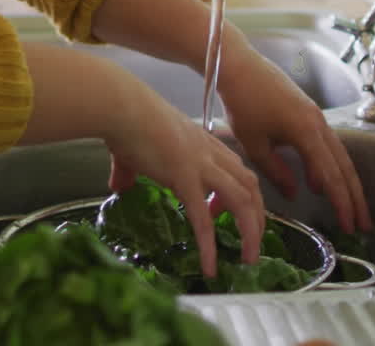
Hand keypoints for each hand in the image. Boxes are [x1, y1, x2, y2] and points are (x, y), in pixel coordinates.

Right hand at [101, 63, 266, 278]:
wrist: (121, 107)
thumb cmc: (125, 121)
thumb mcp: (133, 150)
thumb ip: (129, 170)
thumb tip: (118, 186)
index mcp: (203, 144)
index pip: (237, 170)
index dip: (240, 194)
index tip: (223, 214)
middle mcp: (210, 153)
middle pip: (250, 185)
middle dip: (257, 216)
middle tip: (252, 244)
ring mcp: (200, 165)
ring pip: (242, 201)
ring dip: (250, 232)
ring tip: (247, 259)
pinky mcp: (184, 178)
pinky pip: (203, 219)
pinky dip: (209, 245)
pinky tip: (209, 266)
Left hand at [218, 33, 372, 234]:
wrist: (238, 67)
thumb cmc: (242, 103)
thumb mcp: (255, 144)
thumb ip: (277, 172)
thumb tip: (296, 194)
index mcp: (307, 132)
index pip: (331, 175)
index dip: (341, 202)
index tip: (349, 225)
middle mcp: (319, 123)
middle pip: (344, 166)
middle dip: (355, 198)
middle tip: (363, 225)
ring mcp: (316, 116)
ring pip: (340, 155)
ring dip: (347, 183)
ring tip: (353, 207)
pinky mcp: (309, 112)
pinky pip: (329, 144)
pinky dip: (333, 165)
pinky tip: (324, 180)